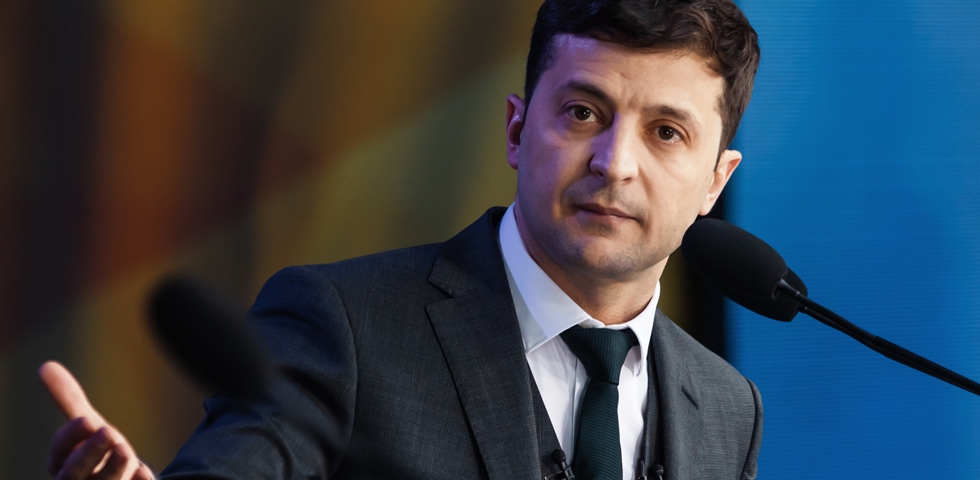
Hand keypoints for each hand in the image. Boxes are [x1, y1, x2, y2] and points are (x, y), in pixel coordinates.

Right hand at [39, 361, 155, 479]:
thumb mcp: (88, 425)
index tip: (88, 420)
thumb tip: (45, 365)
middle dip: (89, 454)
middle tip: (110, 432)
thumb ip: (69, 400)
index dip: (71, 437)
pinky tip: (144, 474)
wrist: (124, 478)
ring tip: (126, 449)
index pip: (60, 451)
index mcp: (63, 463)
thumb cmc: (100, 451)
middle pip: (75, 474)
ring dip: (114, 469)